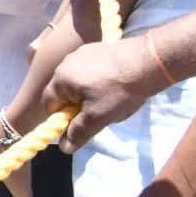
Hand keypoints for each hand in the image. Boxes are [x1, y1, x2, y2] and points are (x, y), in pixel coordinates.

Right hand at [43, 36, 162, 152]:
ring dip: (85, 92)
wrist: (145, 63)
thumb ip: (79, 132)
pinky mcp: (94, 48)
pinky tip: (113, 82)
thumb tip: (63, 148)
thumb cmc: (118, 92)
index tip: (79, 126)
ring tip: (109, 98)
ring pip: (76, 80)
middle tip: (98, 114)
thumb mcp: (98, 117)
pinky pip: (87, 69)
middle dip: (76, 105)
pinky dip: (95, 78)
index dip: (61, 119)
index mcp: (60, 79)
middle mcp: (64, 63)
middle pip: (62, 92)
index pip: (49, 105)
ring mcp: (79, 53)